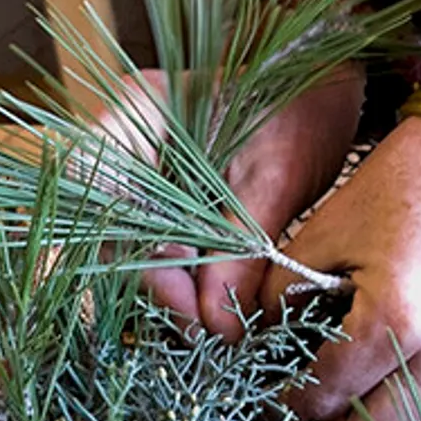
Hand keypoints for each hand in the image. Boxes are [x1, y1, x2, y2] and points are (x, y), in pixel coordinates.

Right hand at [99, 67, 364, 338]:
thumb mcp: (277, 180)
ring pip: (130, 244)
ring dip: (168, 290)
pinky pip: (155, 243)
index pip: (92, 190)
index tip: (183, 305)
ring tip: (213, 329)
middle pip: (108, 228)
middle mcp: (123, 138)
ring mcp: (137, 166)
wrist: (328, 86)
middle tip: (205, 334)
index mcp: (136, 110)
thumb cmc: (304, 110)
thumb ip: (241, 252)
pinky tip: (212, 308)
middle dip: (154, 285)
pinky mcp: (160, 192)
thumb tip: (215, 328)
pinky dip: (182, 279)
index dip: (128, 254)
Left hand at [260, 114, 420, 420]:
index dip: (286, 399)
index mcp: (393, 324)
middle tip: (312, 407)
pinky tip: (420, 329)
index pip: (321, 399)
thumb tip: (261, 343)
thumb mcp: (325, 230)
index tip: (275, 389)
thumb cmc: (408, 177)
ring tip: (364, 360)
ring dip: (383, 403)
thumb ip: (280, 297)